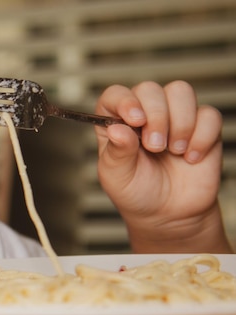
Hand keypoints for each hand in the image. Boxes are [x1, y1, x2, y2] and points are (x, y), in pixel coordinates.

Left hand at [95, 80, 231, 252]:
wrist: (169, 214)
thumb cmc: (136, 193)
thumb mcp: (117, 176)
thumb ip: (116, 152)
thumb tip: (117, 129)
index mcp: (116, 122)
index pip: (116, 95)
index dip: (125, 100)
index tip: (134, 119)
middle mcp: (144, 114)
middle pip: (150, 89)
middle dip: (155, 116)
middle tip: (154, 147)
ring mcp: (174, 117)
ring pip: (181, 92)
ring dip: (179, 121)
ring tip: (173, 151)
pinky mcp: (201, 127)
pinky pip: (209, 114)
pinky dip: (201, 136)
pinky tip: (190, 157)